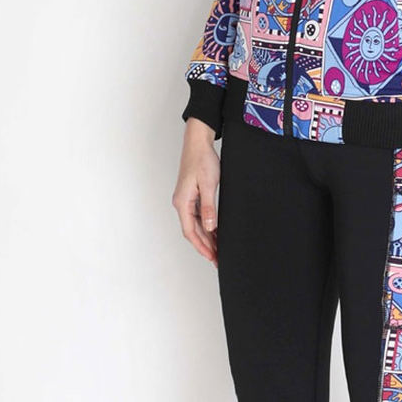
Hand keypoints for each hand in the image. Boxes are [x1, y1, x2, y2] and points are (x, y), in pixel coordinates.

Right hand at [172, 118, 220, 265]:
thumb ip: (208, 207)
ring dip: (207, 237)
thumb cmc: (202, 160)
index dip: (201, 247)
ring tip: (219, 248)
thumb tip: (209, 227)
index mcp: (182, 202)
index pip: (190, 232)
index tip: (211, 257)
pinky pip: (198, 216)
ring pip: (196, 225)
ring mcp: (186, 199)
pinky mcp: (192, 195)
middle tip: (218, 258)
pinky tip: (216, 231)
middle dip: (205, 246)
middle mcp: (182, 203)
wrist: (198, 143)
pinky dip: (207, 226)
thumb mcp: (208, 184)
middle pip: (193, 231)